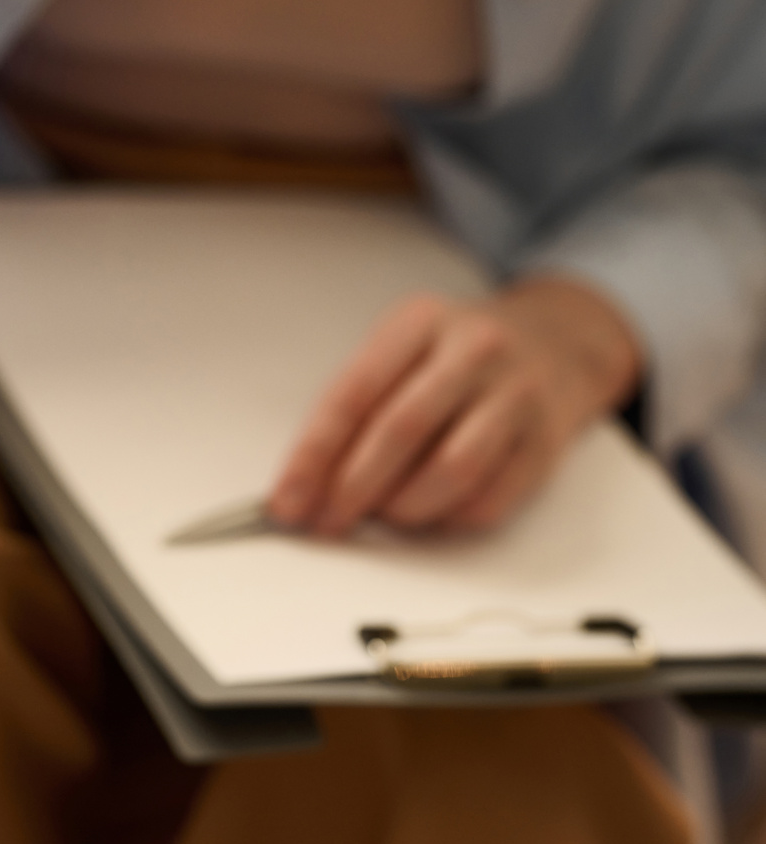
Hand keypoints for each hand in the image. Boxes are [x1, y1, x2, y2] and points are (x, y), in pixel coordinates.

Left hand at [268, 277, 640, 534]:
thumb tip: (305, 483)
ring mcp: (517, 392)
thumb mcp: (400, 349)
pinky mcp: (547, 439)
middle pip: (401, 429)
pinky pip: (491, 498)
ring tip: (384, 514)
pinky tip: (430, 515)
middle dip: (352, 488)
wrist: (557, 342)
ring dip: (404, 507)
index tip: (287, 500)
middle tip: (327, 521)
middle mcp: (474, 349)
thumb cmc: (456, 355)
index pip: (354, 394)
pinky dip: (448, 519)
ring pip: (452, 468)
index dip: (314, 455)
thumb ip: (355, 405)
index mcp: (419, 322)